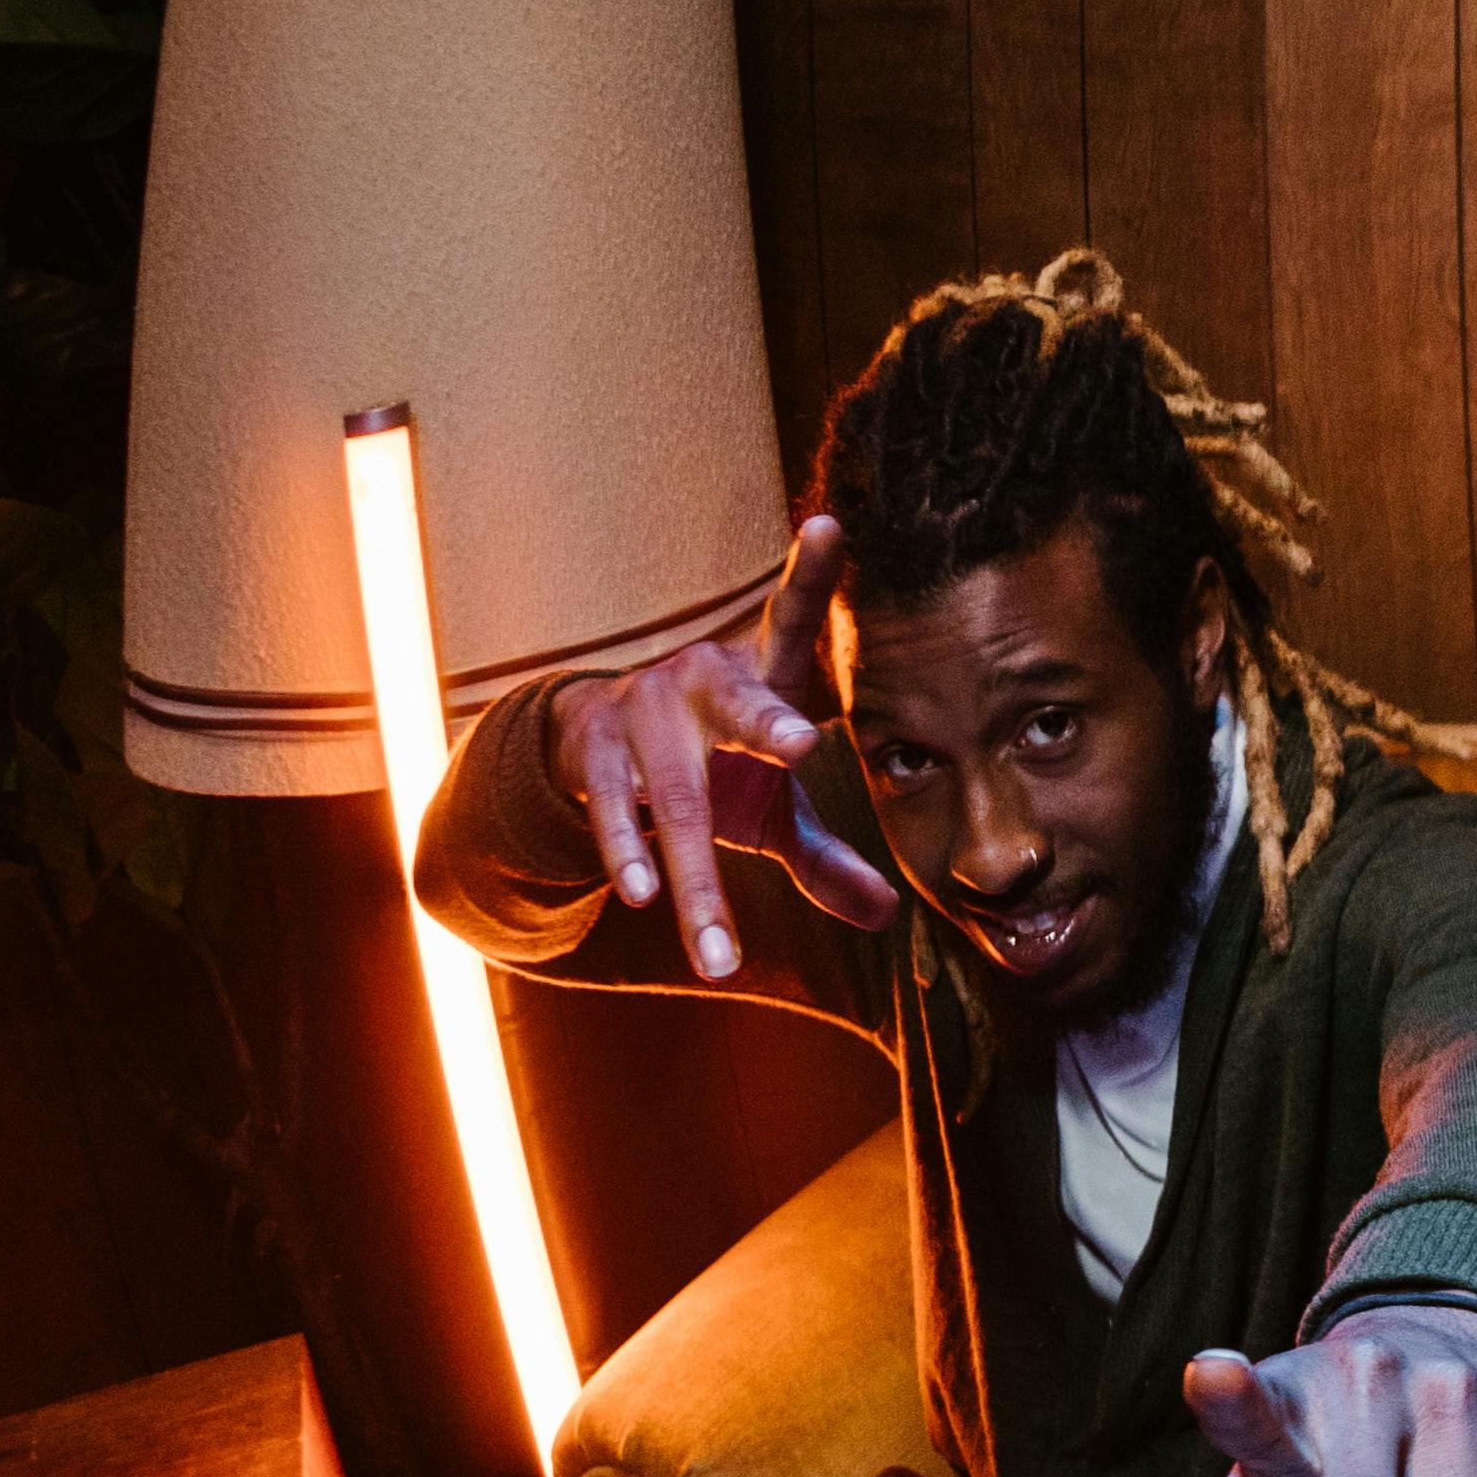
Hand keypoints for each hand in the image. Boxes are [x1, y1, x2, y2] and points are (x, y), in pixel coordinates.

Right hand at [560, 514, 898, 981]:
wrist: (590, 751)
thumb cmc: (707, 769)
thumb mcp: (767, 806)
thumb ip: (821, 857)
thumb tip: (887, 914)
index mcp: (759, 677)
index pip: (792, 615)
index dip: (811, 573)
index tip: (828, 524)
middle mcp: (702, 682)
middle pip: (743, 713)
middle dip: (768, 726)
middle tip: (799, 744)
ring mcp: (642, 712)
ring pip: (677, 799)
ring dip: (695, 880)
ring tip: (718, 952)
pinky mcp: (593, 753)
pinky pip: (615, 808)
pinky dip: (628, 850)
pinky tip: (642, 893)